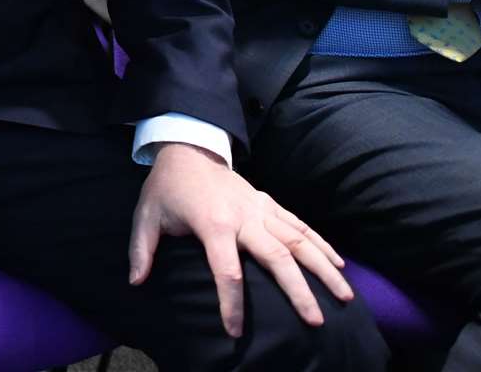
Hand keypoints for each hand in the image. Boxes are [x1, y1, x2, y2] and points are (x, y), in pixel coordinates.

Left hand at [129, 143, 351, 336]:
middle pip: (277, 257)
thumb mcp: (146, 216)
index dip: (231, 303)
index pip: (226, 271)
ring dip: (323, 268)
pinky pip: (300, 225)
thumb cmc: (166, 188)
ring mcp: (261, 209)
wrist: (187, 149)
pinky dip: (322, 244)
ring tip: (345, 297)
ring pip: (299, 240)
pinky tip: (340, 265)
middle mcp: (244, 217)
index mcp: (213, 224)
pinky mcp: (269, 204)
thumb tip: (135, 281)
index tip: (234, 330)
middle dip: (298, 290)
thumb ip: (141, 250)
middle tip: (315, 320)